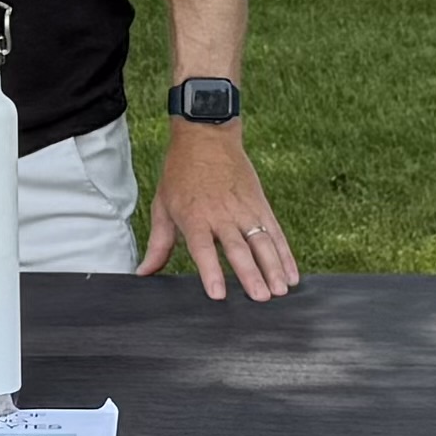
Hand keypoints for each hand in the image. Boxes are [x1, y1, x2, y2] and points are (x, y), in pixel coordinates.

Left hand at [137, 124, 298, 300]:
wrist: (206, 138)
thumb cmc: (180, 174)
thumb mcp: (162, 205)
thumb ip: (158, 244)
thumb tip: (143, 272)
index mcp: (194, 217)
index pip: (203, 249)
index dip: (211, 271)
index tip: (219, 294)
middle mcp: (221, 215)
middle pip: (238, 248)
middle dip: (250, 274)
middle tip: (261, 297)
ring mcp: (245, 210)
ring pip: (263, 242)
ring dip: (273, 267)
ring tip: (280, 291)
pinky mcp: (261, 206)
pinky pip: (276, 233)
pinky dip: (286, 254)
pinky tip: (292, 275)